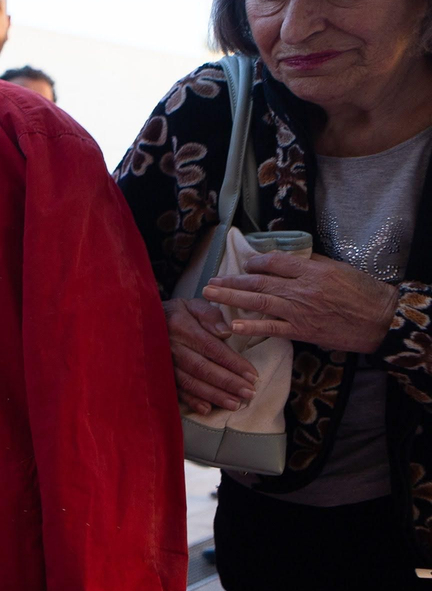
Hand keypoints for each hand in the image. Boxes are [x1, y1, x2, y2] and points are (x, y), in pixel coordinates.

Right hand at [165, 297, 255, 414]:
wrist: (143, 321)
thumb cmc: (177, 314)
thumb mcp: (193, 305)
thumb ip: (210, 315)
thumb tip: (226, 333)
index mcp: (182, 327)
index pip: (212, 348)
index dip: (233, 363)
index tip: (252, 375)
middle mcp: (171, 347)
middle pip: (203, 368)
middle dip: (228, 383)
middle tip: (249, 393)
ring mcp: (163, 363)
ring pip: (191, 382)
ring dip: (214, 395)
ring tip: (235, 404)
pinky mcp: (159, 374)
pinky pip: (175, 389)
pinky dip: (190, 401)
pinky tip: (206, 409)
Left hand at [202, 252, 397, 353]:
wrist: (381, 320)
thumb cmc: (363, 292)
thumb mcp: (339, 269)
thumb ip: (312, 263)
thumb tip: (289, 259)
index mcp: (311, 271)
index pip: (274, 262)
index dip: (255, 262)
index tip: (245, 265)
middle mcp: (301, 289)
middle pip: (259, 282)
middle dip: (231, 281)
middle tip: (210, 281)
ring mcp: (299, 311)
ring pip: (258, 302)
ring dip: (230, 298)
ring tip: (210, 295)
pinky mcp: (302, 331)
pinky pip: (272, 328)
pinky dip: (251, 327)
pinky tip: (232, 325)